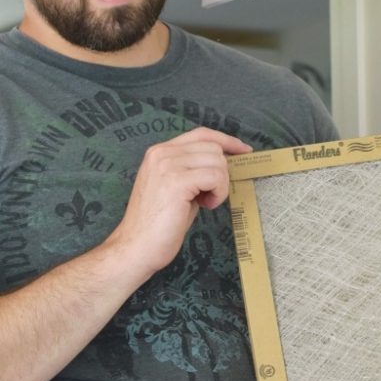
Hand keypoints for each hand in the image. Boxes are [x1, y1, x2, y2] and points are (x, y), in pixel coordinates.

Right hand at [106, 127, 251, 279]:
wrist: (137, 247)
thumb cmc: (158, 224)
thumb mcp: (177, 188)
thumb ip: (193, 170)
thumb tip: (223, 164)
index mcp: (160, 152)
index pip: (201, 134)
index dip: (226, 140)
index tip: (244, 150)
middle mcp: (161, 153)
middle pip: (213, 148)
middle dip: (221, 172)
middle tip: (209, 195)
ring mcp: (168, 165)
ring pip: (217, 161)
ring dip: (220, 185)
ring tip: (205, 202)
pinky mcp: (176, 181)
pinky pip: (215, 177)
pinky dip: (218, 193)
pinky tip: (206, 206)